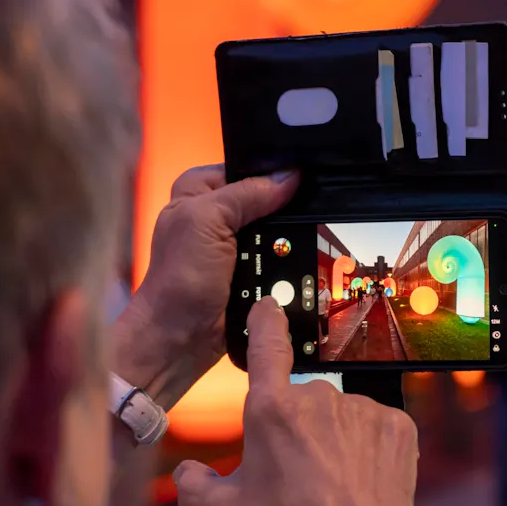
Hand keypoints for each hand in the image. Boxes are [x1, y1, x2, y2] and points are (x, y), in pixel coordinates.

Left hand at [112, 165, 298, 408]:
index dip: (270, 169)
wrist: (182, 338)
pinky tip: (314, 251)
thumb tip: (292, 176)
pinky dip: (294, 257)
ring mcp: (237, 244)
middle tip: (321, 200)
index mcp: (198, 190)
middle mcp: (218, 213)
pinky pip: (282, 255)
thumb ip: (247, 194)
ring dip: (294, 233)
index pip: (244, 167)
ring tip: (324, 227)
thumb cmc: (182, 276)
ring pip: (278, 227)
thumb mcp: (207, 222)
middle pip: (266, 197)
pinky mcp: (254, 270)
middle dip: (288, 204)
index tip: (304, 171)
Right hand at [173, 299, 449, 505]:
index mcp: (273, 408)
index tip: (267, 306)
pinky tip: (362, 478)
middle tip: (301, 471)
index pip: (267, 346)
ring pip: (343, 415)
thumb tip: (189, 470)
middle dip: (300, 428)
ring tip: (334, 481)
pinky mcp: (397, 422)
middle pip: (304, 402)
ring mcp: (363, 407)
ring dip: (337, 439)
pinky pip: (376, 426)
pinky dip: (369, 447)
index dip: (265, 322)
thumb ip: (195, 484)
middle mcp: (319, 396)